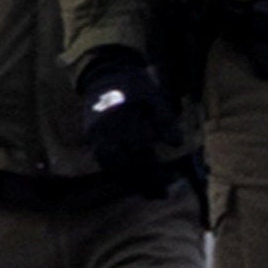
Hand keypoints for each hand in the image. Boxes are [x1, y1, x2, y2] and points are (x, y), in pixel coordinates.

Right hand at [72, 45, 167, 183]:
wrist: (104, 73)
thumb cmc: (134, 85)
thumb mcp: (155, 97)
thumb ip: (165, 121)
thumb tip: (176, 144)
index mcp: (128, 121)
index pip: (142, 154)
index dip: (154, 172)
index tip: (167, 185)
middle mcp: (110, 131)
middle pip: (126, 164)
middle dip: (143, 182)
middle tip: (159, 194)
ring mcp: (97, 135)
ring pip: (111, 165)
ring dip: (128, 181)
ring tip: (144, 192)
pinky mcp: (90, 136)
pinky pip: (101, 159)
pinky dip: (113, 171)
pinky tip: (126, 178)